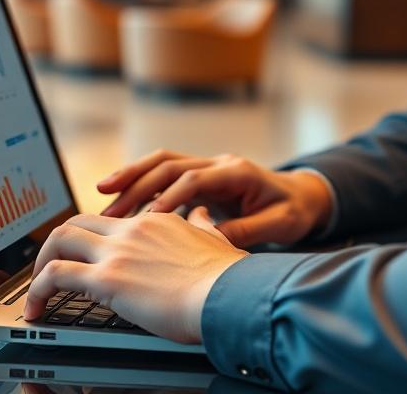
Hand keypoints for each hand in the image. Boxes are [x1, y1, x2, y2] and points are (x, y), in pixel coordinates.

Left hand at [22, 209, 247, 343]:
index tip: (84, 257)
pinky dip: (36, 291)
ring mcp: (116, 253)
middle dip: (57, 245)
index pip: (110, 221)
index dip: (91, 238)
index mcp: (155, 222)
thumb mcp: (215, 239)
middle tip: (51, 269)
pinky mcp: (105, 279)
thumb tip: (202, 213)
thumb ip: (203, 225)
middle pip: (77, 222)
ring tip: (37, 292)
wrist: (226, 295)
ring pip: (59, 240)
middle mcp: (132, 230)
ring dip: (40, 265)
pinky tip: (36, 309)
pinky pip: (54, 276)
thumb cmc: (225, 278)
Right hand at [97, 150, 333, 247]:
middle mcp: (218, 164)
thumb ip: (245, 232)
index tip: (148, 220)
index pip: (195, 178)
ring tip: (102, 198)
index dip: (170, 197)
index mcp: (237, 172)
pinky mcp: (200, 178)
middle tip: (107, 209)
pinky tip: (120, 203)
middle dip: (136, 184)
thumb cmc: (293, 211)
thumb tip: (211, 243)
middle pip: (169, 165)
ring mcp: (208, 167)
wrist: (304, 197)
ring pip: (161, 165)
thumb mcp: (279, 225)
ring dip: (131, 179)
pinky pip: (165, 176)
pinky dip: (141, 186)